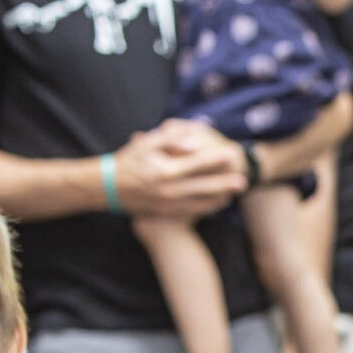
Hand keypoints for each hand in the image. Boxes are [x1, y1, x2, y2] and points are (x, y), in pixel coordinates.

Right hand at [113, 124, 248, 224]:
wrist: (108, 188)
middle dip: (225, 183)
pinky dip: (207, 207)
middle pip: (203, 186)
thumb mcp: (146, 145)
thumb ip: (170, 140)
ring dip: (219, 197)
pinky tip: (219, 203)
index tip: (232, 154)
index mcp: (165, 170)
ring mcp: (167, 203)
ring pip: (200, 201)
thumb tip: (193, 142)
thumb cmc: (128, 161)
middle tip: (244, 179)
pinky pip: (191, 211)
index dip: (216, 158)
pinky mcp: (165, 211)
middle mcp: (168, 189)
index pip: (196, 163)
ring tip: (236, 192)